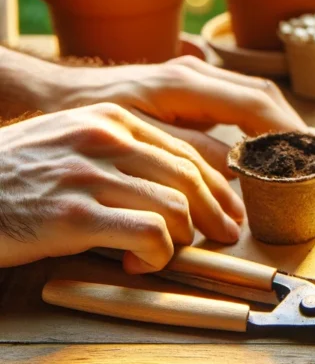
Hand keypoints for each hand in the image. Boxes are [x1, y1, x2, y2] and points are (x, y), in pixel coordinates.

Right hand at [0, 104, 244, 271]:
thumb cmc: (18, 169)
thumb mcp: (73, 138)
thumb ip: (122, 149)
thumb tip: (175, 180)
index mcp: (113, 118)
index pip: (183, 150)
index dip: (215, 183)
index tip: (228, 207)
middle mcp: (107, 138)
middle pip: (187, 176)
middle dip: (216, 211)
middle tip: (227, 234)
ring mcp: (90, 174)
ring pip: (175, 205)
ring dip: (182, 237)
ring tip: (167, 251)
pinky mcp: (72, 214)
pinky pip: (147, 233)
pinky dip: (157, 253)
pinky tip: (143, 262)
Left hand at [41, 56, 307, 176]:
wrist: (63, 94)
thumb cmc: (93, 116)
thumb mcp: (137, 138)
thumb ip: (188, 150)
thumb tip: (236, 167)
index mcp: (186, 84)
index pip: (254, 104)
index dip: (285, 130)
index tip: (308, 154)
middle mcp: (198, 73)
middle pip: (262, 92)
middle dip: (291, 123)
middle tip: (314, 155)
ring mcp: (196, 75)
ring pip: (253, 92)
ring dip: (278, 120)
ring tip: (297, 151)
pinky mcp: (192, 85)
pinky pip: (238, 98)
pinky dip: (259, 119)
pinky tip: (263, 143)